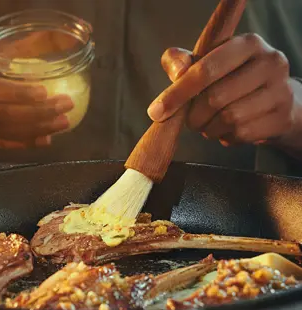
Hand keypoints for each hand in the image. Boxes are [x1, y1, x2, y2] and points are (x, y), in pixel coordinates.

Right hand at [0, 44, 73, 147]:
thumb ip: (22, 48)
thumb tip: (65, 39)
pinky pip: (2, 143)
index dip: (17, 93)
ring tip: (62, 123)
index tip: (44, 92)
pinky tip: (46, 139)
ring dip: (36, 130)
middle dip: (36, 113)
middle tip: (64, 107)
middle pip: (0, 114)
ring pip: (3, 132)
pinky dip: (26, 143)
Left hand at [148, 34, 301, 149]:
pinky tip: (227, 131)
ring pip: (228, 120)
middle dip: (194, 116)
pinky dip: (226, 138)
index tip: (157, 111)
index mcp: (247, 44)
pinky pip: (241, 134)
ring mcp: (279, 91)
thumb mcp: (210, 64)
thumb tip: (176, 69)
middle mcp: (269, 63)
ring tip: (210, 125)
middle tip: (191, 121)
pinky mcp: (281, 118)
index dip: (178, 93)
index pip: (205, 69)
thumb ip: (184, 63)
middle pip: (215, 98)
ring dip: (209, 129)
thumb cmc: (234, 81)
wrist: (278, 102)